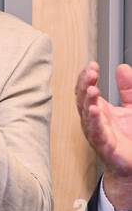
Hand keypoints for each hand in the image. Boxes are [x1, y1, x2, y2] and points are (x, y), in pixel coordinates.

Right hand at [76, 61, 131, 206]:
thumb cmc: (130, 137)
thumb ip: (128, 88)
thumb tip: (121, 68)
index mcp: (100, 110)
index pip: (86, 90)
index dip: (87, 77)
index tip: (92, 65)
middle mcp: (95, 121)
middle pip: (83, 100)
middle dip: (84, 85)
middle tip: (90, 72)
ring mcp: (97, 133)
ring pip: (86, 115)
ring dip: (87, 102)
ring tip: (91, 89)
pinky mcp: (105, 145)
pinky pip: (97, 133)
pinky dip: (94, 122)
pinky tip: (94, 111)